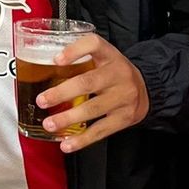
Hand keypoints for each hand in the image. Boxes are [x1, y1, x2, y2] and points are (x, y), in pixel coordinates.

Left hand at [37, 34, 149, 152]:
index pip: (94, 44)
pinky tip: (67, 144)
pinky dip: (82, 139)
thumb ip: (79, 59)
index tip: (56, 60)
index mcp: (110, 55)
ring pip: (93, 109)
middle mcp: (118, 74)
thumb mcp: (102, 57)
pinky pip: (101, 130)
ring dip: (68, 118)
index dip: (75, 50)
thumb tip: (42, 68)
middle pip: (88, 82)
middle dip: (62, 93)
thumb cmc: (113, 72)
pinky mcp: (125, 117)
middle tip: (42, 101)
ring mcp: (123, 97)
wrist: (146, 89)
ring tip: (49, 124)